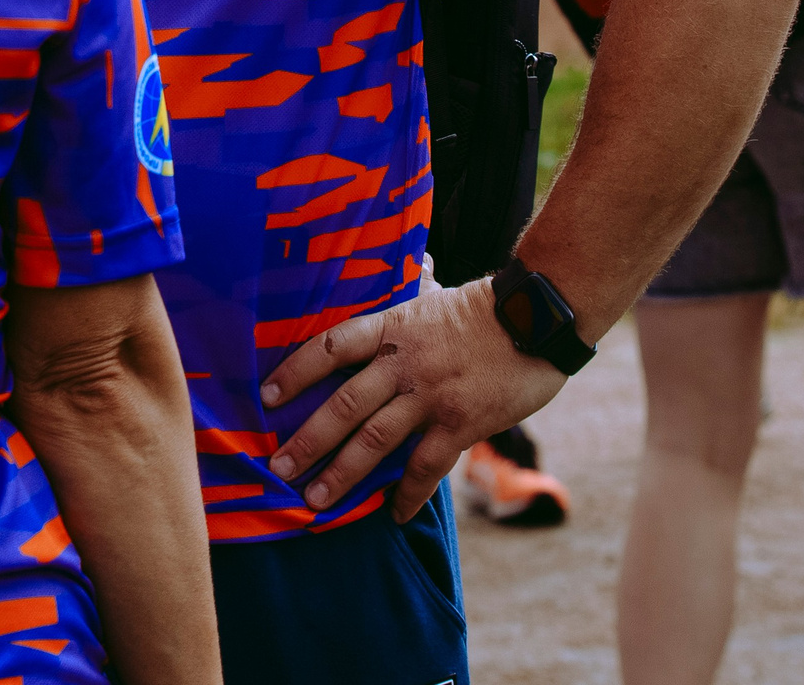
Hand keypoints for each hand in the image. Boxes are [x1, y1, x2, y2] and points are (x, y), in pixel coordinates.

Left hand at [260, 278, 565, 522]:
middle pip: (343, 404)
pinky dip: (408, 494)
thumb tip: (397, 291)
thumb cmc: (485, 308)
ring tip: (315, 499)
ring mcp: (430, 396)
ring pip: (374, 440)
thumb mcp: (433, 298)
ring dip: (342, 473)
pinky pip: (425, 467)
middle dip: (306, 439)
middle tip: (277, 467)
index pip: (330, 347)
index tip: (267, 396)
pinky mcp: (461, 424)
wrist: (537, 319)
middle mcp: (402, 363)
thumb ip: (406, 308)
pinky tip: (394, 513)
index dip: (296, 371)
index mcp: (391, 327)